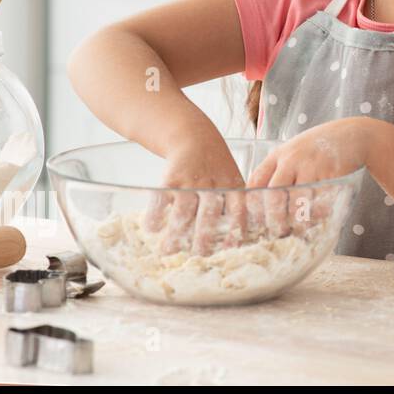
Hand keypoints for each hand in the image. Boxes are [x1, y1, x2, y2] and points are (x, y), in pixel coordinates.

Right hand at [146, 132, 245, 256]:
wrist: (195, 137)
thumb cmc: (217, 168)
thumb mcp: (233, 181)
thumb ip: (235, 206)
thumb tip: (241, 242)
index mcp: (232, 187)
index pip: (238, 212)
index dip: (235, 231)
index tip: (231, 250)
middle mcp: (212, 185)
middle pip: (209, 215)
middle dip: (204, 238)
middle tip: (199, 255)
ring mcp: (190, 182)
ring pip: (183, 212)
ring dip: (175, 234)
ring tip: (169, 250)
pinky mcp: (169, 179)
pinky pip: (161, 201)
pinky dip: (155, 216)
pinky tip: (152, 229)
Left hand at [246, 118, 373, 237]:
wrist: (352, 134)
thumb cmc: (318, 147)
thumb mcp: (293, 151)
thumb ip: (278, 170)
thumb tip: (263, 204)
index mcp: (278, 155)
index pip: (256, 181)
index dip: (252, 204)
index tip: (254, 221)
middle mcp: (292, 159)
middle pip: (274, 195)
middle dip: (274, 218)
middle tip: (277, 232)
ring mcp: (312, 166)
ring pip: (298, 202)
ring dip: (298, 220)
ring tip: (298, 229)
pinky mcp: (331, 174)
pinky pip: (321, 201)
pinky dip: (318, 214)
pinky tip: (318, 217)